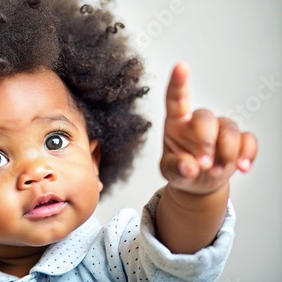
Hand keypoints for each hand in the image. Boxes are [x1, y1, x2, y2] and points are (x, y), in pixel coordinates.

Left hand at [160, 62, 257, 194]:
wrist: (199, 183)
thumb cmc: (181, 170)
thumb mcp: (170, 172)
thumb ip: (176, 168)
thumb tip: (188, 167)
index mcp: (176, 123)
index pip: (175, 98)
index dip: (178, 82)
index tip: (181, 66)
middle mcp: (198, 121)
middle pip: (206, 117)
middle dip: (206, 141)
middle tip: (203, 164)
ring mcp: (219, 129)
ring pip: (229, 129)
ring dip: (226, 153)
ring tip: (215, 172)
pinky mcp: (238, 140)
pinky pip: (248, 140)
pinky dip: (247, 154)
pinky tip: (241, 167)